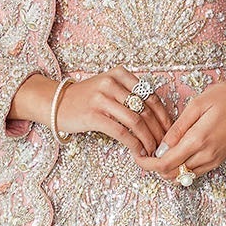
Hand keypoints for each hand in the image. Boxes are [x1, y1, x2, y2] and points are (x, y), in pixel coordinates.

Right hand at [53, 69, 173, 159]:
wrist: (55, 102)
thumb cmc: (86, 99)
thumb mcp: (109, 87)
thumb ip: (130, 95)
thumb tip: (158, 118)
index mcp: (120, 74)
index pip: (151, 96)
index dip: (164, 116)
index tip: (170, 131)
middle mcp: (112, 83)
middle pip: (146, 109)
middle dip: (159, 130)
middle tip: (164, 145)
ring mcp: (102, 98)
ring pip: (136, 121)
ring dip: (148, 139)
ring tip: (152, 151)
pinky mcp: (93, 115)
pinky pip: (121, 132)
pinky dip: (133, 144)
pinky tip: (138, 152)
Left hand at [136, 79, 225, 182]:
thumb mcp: (197, 105)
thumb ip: (177, 128)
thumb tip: (161, 148)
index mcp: (197, 140)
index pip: (165, 164)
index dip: (146, 164)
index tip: (137, 156)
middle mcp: (205, 155)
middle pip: (171, 175)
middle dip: (154, 168)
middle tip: (144, 153)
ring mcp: (213, 160)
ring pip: (183, 177)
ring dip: (167, 170)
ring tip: (158, 153)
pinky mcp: (218, 161)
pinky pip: (194, 173)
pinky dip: (180, 169)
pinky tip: (174, 154)